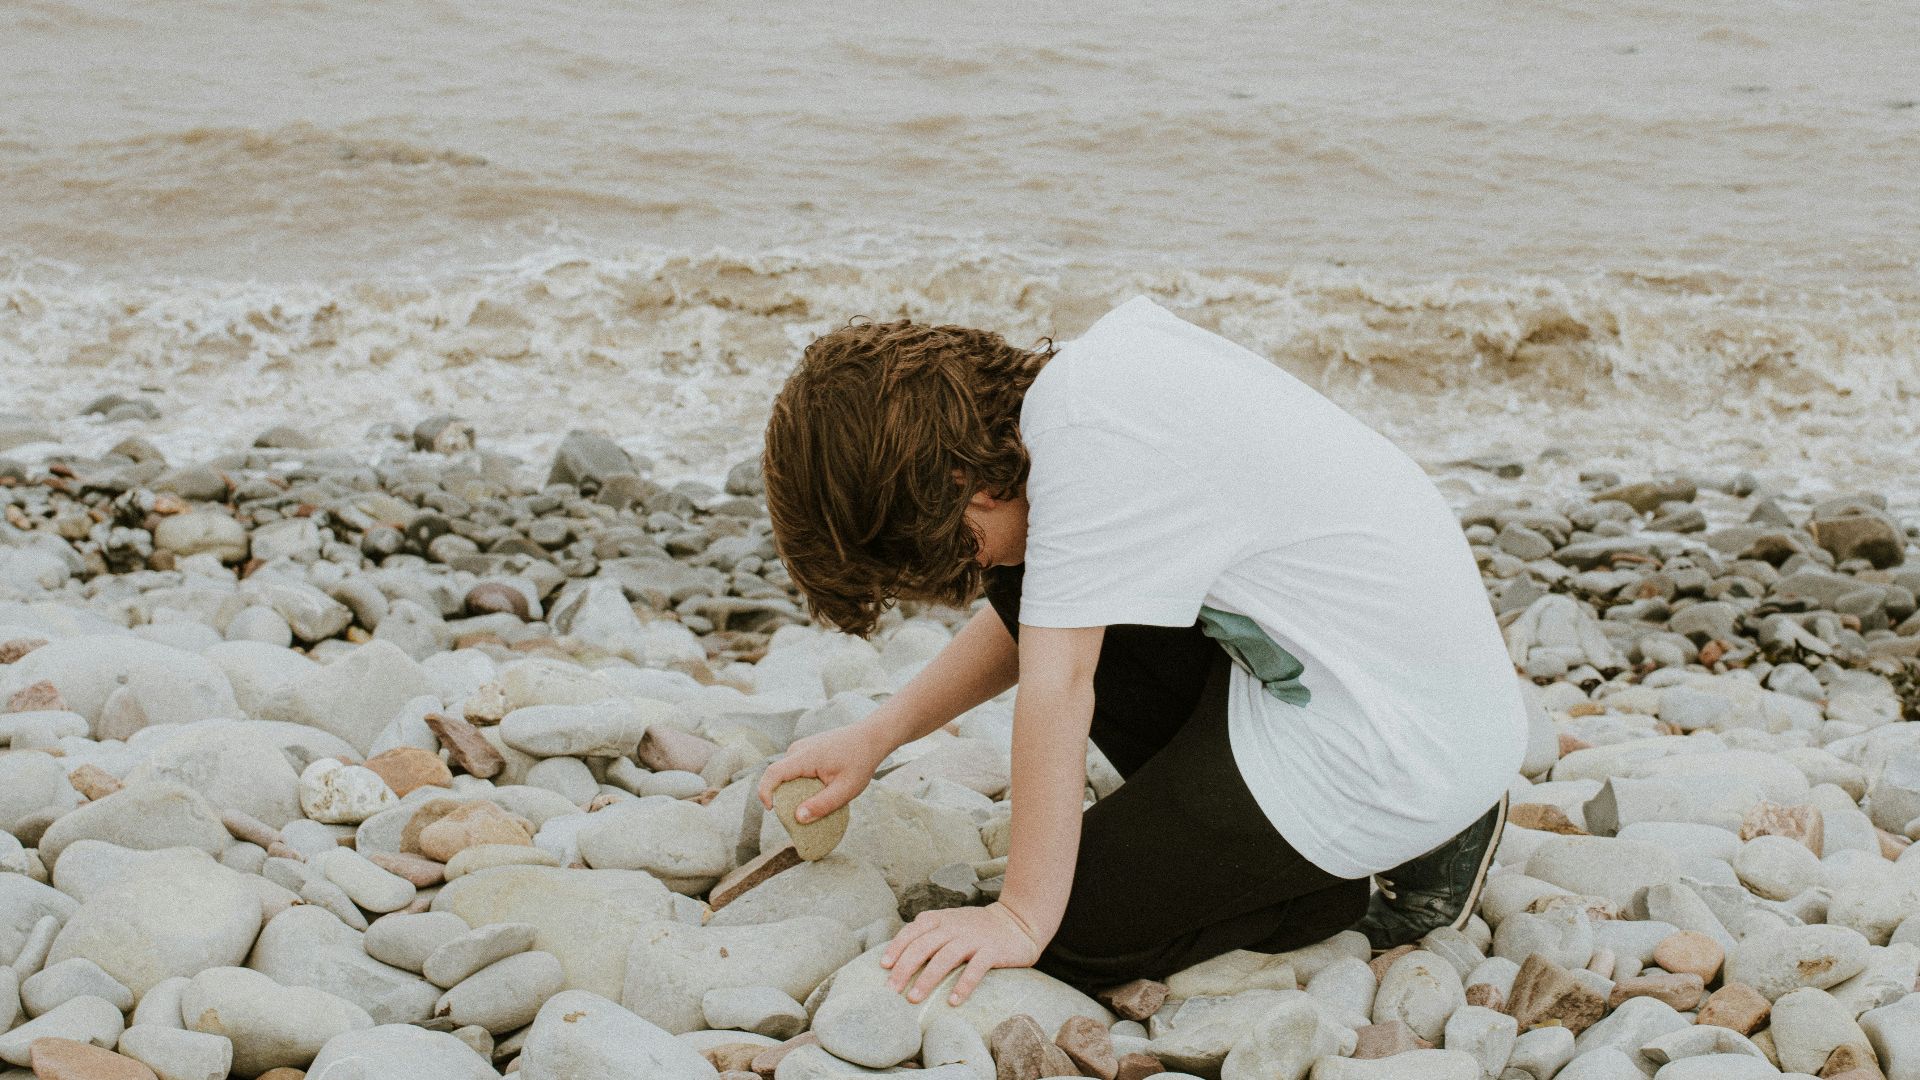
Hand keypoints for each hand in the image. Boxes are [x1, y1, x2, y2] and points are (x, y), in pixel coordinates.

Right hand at [757, 721, 888, 823]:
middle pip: (778, 775)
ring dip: (794, 789)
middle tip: (801, 812)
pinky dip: (801, 782)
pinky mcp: (806, 749)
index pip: (773, 773)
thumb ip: (822, 805)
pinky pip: (795, 769)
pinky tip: (820, 789)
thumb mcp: (846, 790)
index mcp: (805, 757)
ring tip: (815, 800)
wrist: (871, 737)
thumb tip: (798, 817)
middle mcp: (798, 749)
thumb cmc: (860, 762)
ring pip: (787, 773)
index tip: (772, 809)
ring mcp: (801, 747)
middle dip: (782, 796)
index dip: (765, 792)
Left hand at [881, 902, 1042, 1005]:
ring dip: (927, 979)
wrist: (1018, 922)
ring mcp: (974, 938)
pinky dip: (964, 985)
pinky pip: (976, 968)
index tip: (884, 967)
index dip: (896, 947)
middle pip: (924, 946)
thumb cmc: (977, 928)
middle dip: (904, 968)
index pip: (913, 930)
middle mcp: (955, 926)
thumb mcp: (951, 922)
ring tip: (914, 999)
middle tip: (891, 990)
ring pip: (945, 957)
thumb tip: (899, 954)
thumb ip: (928, 932)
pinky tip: (954, 1001)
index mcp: (942, 919)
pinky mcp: (993, 951)